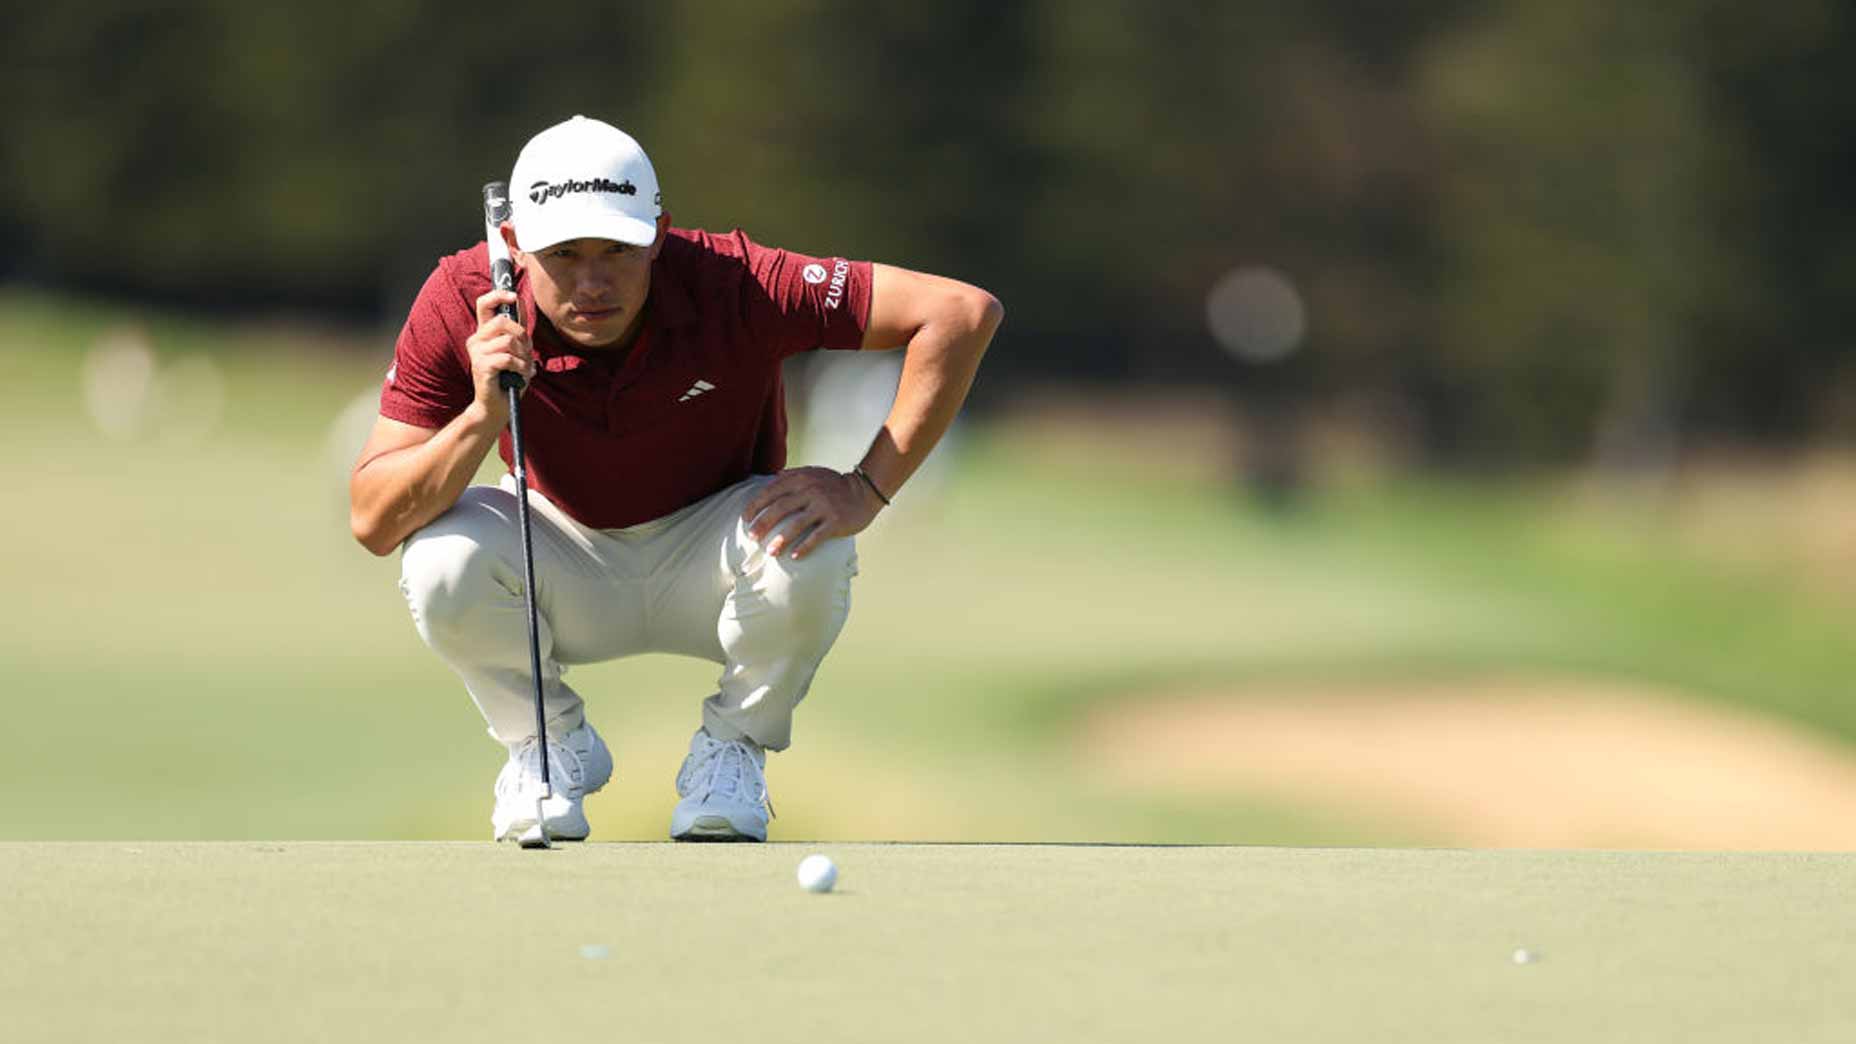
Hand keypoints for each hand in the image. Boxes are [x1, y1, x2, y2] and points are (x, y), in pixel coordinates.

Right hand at [466, 289, 536, 420]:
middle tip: (527, 352)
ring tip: (524, 368)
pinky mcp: (481, 367)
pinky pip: (508, 358)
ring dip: (523, 355)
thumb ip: (518, 333)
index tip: (514, 296)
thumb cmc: (509, 379)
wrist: (497, 407)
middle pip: (502, 322)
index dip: (498, 295)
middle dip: (522, 335)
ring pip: (508, 340)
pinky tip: (521, 375)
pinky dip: (520, 367)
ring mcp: (477, 353)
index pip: (485, 305)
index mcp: (484, 334)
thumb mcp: (517, 352)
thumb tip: (521, 305)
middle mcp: (476, 340)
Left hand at [742, 466, 883, 558]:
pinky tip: (795, 557)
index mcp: (802, 479)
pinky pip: (817, 536)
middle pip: (780, 508)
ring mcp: (824, 506)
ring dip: (781, 540)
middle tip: (752, 537)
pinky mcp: (836, 521)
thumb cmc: (835, 485)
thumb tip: (773, 476)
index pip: (772, 491)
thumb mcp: (814, 473)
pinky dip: (805, 547)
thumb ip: (793, 474)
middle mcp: (811, 491)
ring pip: (797, 524)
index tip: (745, 518)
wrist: (864, 491)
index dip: (756, 505)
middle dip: (763, 524)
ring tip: (770, 552)